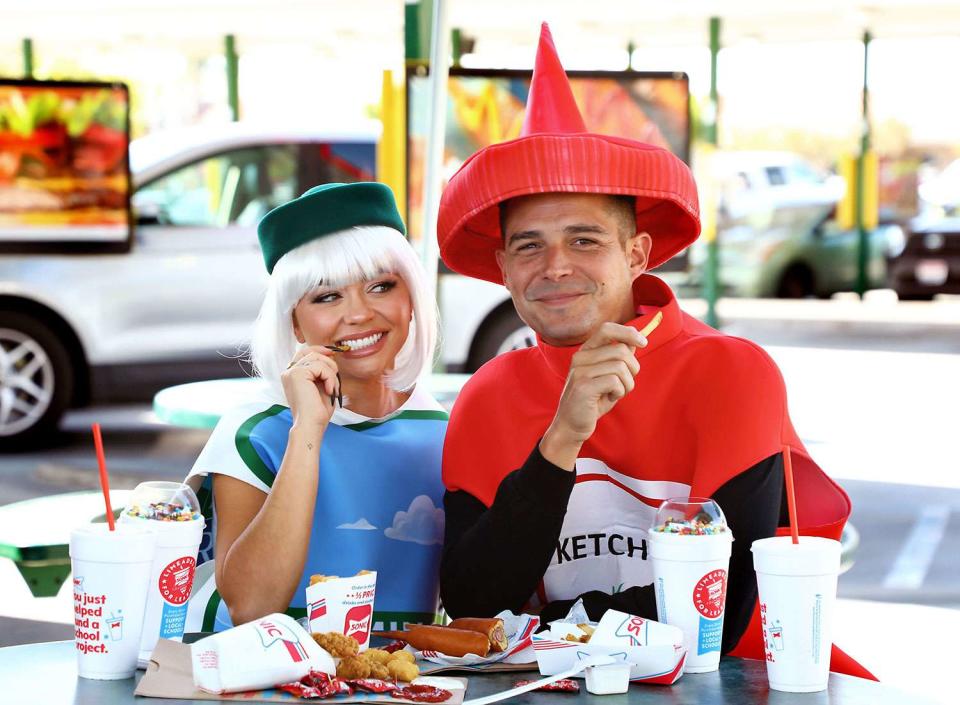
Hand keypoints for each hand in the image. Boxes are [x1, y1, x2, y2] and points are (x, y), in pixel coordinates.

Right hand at [280, 346, 338, 431]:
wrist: (311, 425)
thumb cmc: (317, 411)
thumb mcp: (321, 386)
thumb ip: (322, 371)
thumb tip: (330, 354)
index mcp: (292, 375)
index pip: (304, 353)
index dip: (319, 349)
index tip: (332, 353)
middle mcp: (288, 372)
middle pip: (311, 352)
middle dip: (328, 361)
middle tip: (336, 376)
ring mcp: (291, 372)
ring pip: (318, 359)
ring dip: (331, 373)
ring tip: (332, 389)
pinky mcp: (297, 374)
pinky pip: (320, 366)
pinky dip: (330, 378)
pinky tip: (330, 390)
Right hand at [540, 323, 644, 468]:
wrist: (571, 425)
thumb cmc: (592, 400)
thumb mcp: (608, 376)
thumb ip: (618, 358)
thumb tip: (634, 340)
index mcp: (586, 352)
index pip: (607, 328)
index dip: (628, 332)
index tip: (643, 343)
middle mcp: (580, 357)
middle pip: (621, 350)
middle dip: (633, 368)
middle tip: (625, 384)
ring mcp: (580, 371)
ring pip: (620, 366)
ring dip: (627, 383)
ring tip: (616, 393)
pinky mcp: (583, 386)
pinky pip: (615, 381)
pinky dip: (619, 392)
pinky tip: (609, 398)